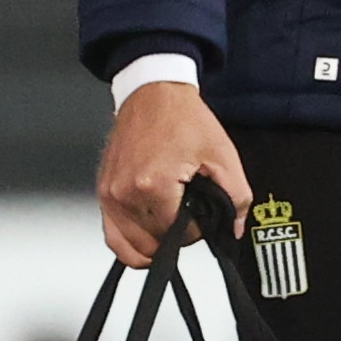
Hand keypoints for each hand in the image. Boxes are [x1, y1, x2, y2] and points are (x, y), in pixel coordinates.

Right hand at [97, 80, 250, 265]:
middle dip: (176, 237)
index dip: (196, 230)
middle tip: (188, 216)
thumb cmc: (182, 118)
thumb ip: (237, 197)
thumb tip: (235, 228)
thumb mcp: (223, 155)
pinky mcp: (103, 192)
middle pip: (153, 244)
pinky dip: (129, 244)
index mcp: (153, 185)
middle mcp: (125, 193)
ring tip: (170, 224)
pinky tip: (147, 238)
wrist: (153, 93)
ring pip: (131, 247)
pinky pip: (112, 236)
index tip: (201, 212)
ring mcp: (110, 194)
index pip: (177, 235)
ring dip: (155, 244)